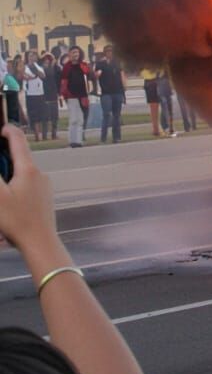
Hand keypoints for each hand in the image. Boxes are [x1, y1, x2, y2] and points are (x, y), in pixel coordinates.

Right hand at [0, 125, 57, 253]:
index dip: (8, 130)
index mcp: (28, 169)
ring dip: (10, 177)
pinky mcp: (46, 198)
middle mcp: (40, 173)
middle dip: (5, 160)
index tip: (1, 129)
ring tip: (2, 194)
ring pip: (24, 173)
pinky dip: (17, 187)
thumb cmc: (17, 221)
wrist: (41, 243)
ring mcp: (45, 186)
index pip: (18, 140)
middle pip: (20, 158)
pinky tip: (10, 204)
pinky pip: (29, 185)